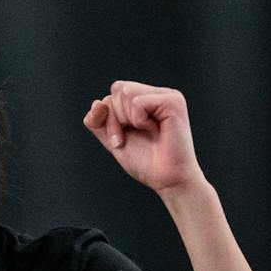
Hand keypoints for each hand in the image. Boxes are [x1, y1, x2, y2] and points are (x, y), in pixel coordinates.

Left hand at [83, 80, 205, 194]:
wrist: (168, 180)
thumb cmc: (146, 162)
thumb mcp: (113, 139)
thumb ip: (98, 122)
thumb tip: (97, 103)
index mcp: (146, 99)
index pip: (114, 93)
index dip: (109, 118)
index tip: (122, 140)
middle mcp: (157, 94)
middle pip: (118, 89)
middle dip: (116, 119)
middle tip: (135, 137)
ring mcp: (167, 95)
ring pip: (126, 92)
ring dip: (128, 120)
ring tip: (147, 132)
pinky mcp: (173, 101)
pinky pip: (138, 102)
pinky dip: (139, 121)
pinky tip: (155, 130)